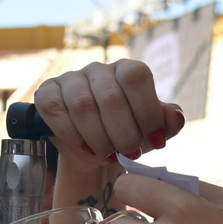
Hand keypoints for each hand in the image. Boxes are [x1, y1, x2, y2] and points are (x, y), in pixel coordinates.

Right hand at [32, 60, 186, 170]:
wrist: (94, 151)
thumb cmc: (127, 135)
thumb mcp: (152, 133)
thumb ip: (167, 123)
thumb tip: (175, 116)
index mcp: (127, 71)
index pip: (137, 76)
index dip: (146, 111)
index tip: (154, 140)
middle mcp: (99, 70)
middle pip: (110, 97)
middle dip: (123, 133)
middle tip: (129, 153)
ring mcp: (71, 79)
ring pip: (82, 106)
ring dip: (99, 138)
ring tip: (108, 153)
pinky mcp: (47, 93)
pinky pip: (55, 110)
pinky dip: (72, 135)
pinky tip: (85, 148)